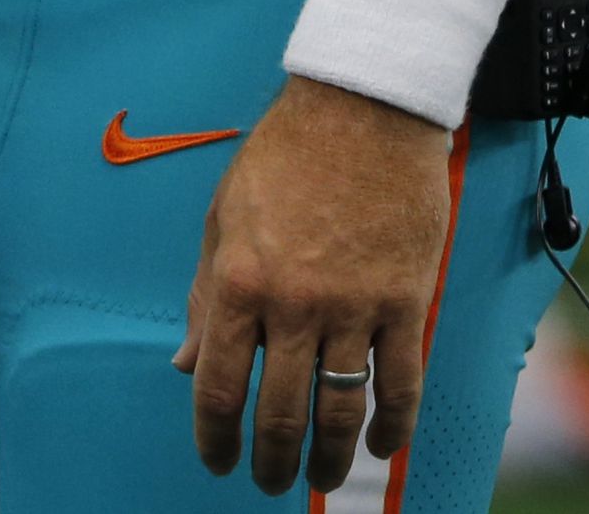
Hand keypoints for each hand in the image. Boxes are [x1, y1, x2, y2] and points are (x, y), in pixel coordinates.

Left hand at [176, 76, 456, 494]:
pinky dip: (393, 425)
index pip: (219, 385)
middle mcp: (293, 304)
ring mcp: (352, 306)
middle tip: (266, 482)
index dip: (214, 437)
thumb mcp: (222, 220)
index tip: (216, 462)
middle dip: (269, 459)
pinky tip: (383, 449)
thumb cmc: (283, 158)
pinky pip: (399, 381)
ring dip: (329, 458)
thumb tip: (185, 362)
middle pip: (279, 410)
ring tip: (320, 481)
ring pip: (340, 410)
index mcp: (239, 282)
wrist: (360, 112)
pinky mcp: (403, 301)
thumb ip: (205, 298)